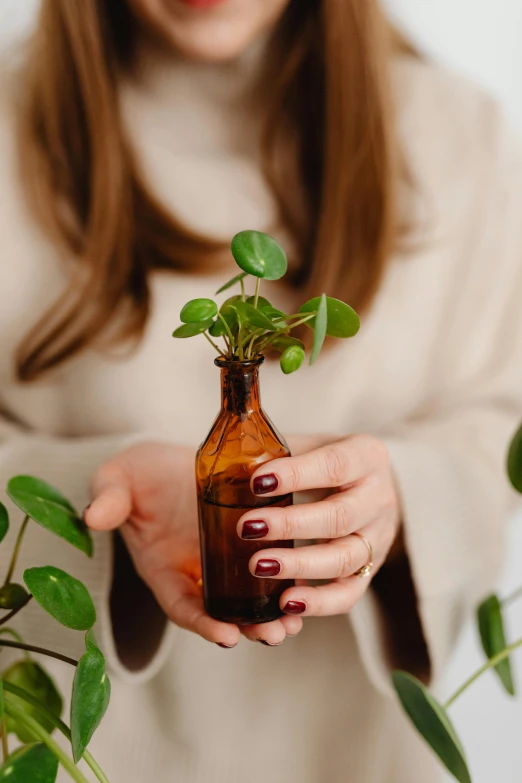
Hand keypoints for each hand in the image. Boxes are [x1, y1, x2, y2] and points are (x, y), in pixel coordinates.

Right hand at [84, 443, 303, 647]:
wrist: (166, 461)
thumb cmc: (138, 475)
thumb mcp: (118, 479)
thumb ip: (109, 498)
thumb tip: (95, 516)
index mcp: (162, 566)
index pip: (181, 603)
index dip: (202, 622)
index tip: (227, 635)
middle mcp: (195, 572)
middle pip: (221, 610)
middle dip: (248, 626)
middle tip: (274, 634)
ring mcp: (221, 561)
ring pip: (247, 596)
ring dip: (271, 612)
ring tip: (293, 622)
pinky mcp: (246, 543)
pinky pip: (266, 567)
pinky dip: (283, 581)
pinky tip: (305, 586)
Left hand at [237, 434, 401, 617]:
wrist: (364, 484)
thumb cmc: (324, 461)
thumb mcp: (308, 445)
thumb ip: (278, 451)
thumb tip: (226, 459)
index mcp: (366, 457)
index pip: (334, 465)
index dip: (296, 475)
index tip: (256, 482)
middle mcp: (380, 499)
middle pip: (339, 516)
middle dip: (290, 525)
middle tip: (246, 527)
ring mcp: (378, 538)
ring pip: (344, 558)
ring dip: (299, 565)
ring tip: (258, 565)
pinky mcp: (369, 571)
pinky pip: (348, 594)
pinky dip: (318, 602)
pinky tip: (285, 603)